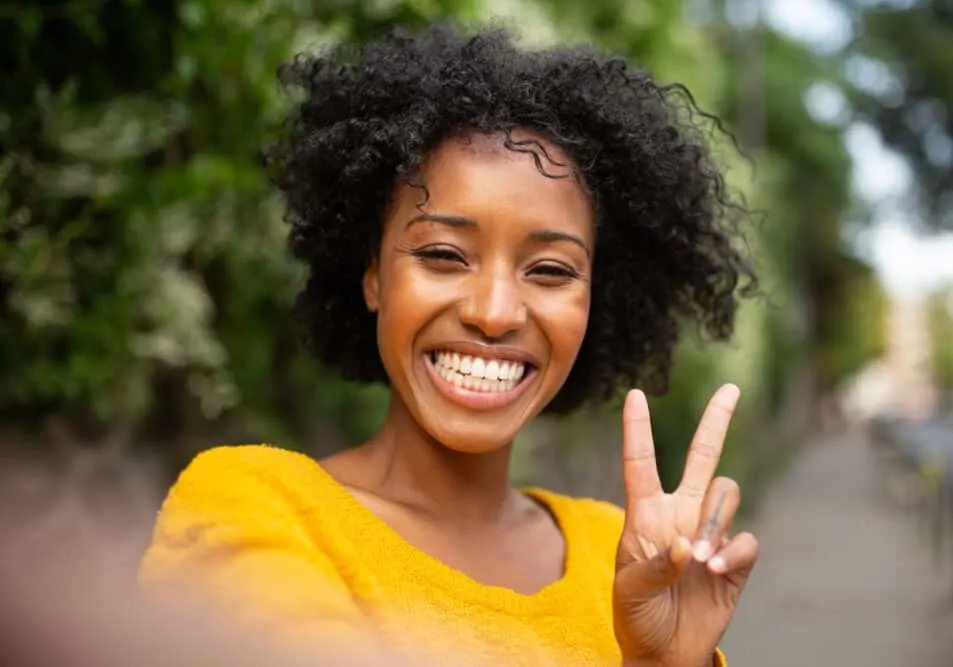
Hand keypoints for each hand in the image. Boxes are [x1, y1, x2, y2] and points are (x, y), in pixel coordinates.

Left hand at [612, 384, 757, 666]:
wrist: (665, 653)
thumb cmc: (636, 616)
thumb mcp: (631, 589)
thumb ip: (657, 564)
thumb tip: (687, 543)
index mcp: (646, 515)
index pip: (642, 463)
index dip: (638, 430)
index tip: (634, 394)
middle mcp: (681, 514)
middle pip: (703, 457)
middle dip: (718, 421)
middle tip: (730, 388)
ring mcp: (710, 533)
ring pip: (728, 495)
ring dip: (717, 520)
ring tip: (702, 559)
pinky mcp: (735, 559)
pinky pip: (747, 537)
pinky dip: (734, 551)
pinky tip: (718, 571)